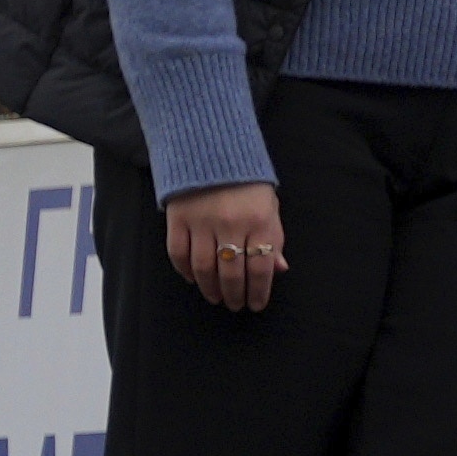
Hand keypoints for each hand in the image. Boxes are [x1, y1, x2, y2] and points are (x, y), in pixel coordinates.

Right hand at [165, 187, 286, 315]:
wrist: (212, 150)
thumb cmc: (247, 183)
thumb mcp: (269, 207)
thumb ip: (273, 238)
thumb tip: (279, 269)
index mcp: (259, 221)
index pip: (260, 268)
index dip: (258, 291)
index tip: (256, 305)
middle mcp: (231, 224)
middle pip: (231, 272)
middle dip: (234, 294)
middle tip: (235, 305)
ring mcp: (202, 221)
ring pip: (204, 267)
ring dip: (210, 288)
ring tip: (216, 297)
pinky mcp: (177, 218)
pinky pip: (178, 253)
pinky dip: (185, 270)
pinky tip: (193, 279)